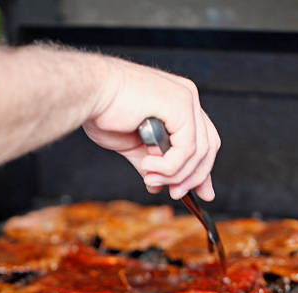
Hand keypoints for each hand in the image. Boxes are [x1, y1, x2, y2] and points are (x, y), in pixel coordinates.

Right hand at [83, 57, 219, 200]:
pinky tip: (148, 166)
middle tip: (174, 193)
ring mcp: (186, 99)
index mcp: (179, 104)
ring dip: (174, 174)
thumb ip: (152, 164)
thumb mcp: (134, 145)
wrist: (89, 93)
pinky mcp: (181, 104)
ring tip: (150, 178)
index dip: (201, 171)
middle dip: (193, 177)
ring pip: (198, 152)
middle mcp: (187, 98)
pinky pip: (187, 148)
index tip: (198, 193)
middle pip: (208, 148)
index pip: (203, 142)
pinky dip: (169, 165)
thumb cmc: (105, 111)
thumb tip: (158, 185)